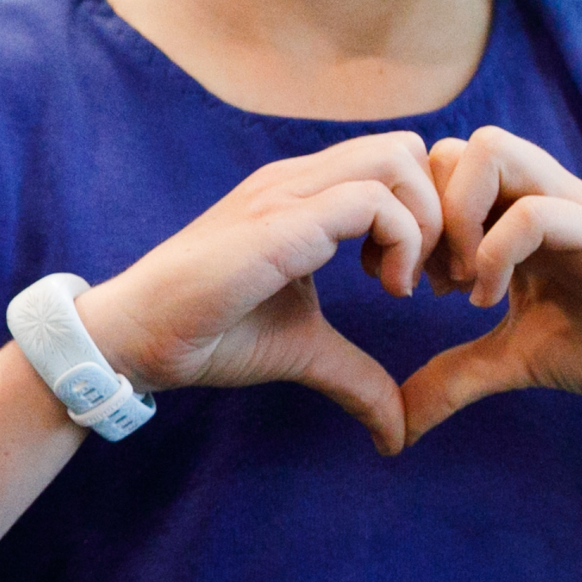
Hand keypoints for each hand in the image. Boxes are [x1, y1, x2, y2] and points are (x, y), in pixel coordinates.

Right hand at [76, 134, 441, 454]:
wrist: (137, 338)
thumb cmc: (210, 335)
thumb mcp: (305, 351)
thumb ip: (357, 376)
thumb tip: (398, 434)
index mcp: (306, 195)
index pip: (398, 163)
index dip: (430, 213)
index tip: (423, 281)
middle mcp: (300, 180)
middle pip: (411, 148)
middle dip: (444, 211)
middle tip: (433, 279)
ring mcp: (289, 193)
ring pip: (399, 159)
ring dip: (427, 223)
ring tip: (407, 285)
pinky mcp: (282, 221)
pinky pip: (372, 200)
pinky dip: (402, 242)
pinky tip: (385, 289)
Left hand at [400, 128, 581, 443]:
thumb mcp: (514, 361)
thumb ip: (453, 377)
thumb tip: (395, 426)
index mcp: (513, 216)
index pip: (436, 169)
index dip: (405, 221)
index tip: (404, 282)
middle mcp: (541, 197)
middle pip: (452, 146)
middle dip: (420, 214)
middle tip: (424, 282)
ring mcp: (574, 209)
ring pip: (491, 151)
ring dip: (455, 219)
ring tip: (458, 285)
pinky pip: (535, 211)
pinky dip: (494, 253)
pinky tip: (487, 302)